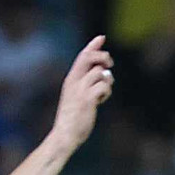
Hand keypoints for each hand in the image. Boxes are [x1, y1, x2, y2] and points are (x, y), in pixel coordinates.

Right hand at [50, 37, 114, 152]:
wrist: (64, 136)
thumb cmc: (71, 119)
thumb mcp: (76, 98)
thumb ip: (86, 84)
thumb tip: (105, 72)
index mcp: (70, 80)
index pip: (82, 56)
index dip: (93, 45)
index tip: (102, 37)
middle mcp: (74, 82)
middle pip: (90, 57)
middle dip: (103, 57)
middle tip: (110, 65)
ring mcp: (80, 90)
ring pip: (100, 72)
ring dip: (107, 81)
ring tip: (103, 93)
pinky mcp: (87, 99)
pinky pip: (104, 86)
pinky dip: (106, 92)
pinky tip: (101, 101)